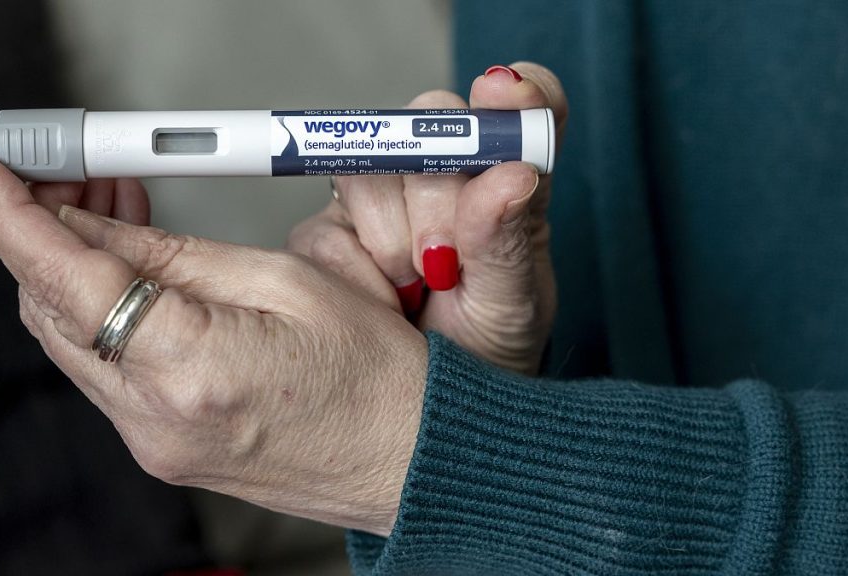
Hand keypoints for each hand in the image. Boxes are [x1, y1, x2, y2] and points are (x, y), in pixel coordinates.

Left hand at [0, 151, 427, 536]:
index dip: (14, 220)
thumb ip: (176, 256)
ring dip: (75, 272)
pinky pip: (104, 370)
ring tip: (114, 210)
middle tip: (70, 175)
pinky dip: (103, 314)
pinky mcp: (162, 448)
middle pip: (52, 313)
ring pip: (72, 341)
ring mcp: (153, 443)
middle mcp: (155, 421)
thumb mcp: (284, 282)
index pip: (68, 284)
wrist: (409, 459)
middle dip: (45, 235)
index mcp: (191, 371)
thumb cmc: (376, 376)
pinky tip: (134, 272)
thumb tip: (98, 227)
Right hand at [288, 63, 566, 374]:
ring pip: (369, 170)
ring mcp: (382, 200)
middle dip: (437, 195)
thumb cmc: (486, 353)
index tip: (503, 95)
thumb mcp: (514, 307)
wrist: (426, 413)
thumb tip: (512, 174)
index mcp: (506, 180)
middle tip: (447, 263)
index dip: (513, 93)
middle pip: (428, 123)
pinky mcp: (329, 232)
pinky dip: (356, 272)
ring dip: (392, 240)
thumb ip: (512, 241)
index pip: (521, 106)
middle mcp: (444, 176)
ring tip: (416, 289)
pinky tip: (382, 301)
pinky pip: (326, 227)